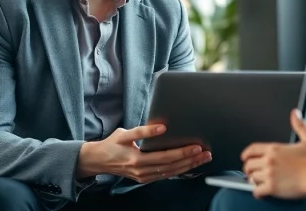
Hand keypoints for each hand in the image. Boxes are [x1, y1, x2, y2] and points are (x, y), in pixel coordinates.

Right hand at [77, 124, 211, 183]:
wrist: (98, 161)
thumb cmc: (112, 145)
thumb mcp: (124, 134)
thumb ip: (143, 130)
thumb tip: (162, 127)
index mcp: (137, 159)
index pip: (165, 157)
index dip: (182, 153)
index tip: (196, 147)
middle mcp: (142, 171)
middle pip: (172, 167)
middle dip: (191, 160)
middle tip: (206, 153)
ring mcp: (144, 177)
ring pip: (171, 173)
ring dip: (189, 166)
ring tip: (203, 159)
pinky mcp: (145, 179)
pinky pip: (166, 175)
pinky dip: (179, 171)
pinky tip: (190, 165)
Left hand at [241, 109, 305, 199]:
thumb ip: (300, 126)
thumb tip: (295, 114)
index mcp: (275, 149)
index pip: (252, 149)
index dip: (246, 154)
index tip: (244, 157)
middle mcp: (270, 160)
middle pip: (249, 164)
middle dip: (248, 169)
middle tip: (251, 172)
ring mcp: (270, 174)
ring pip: (252, 178)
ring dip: (253, 180)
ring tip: (256, 182)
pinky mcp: (273, 188)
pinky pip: (257, 191)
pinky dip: (258, 192)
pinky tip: (261, 192)